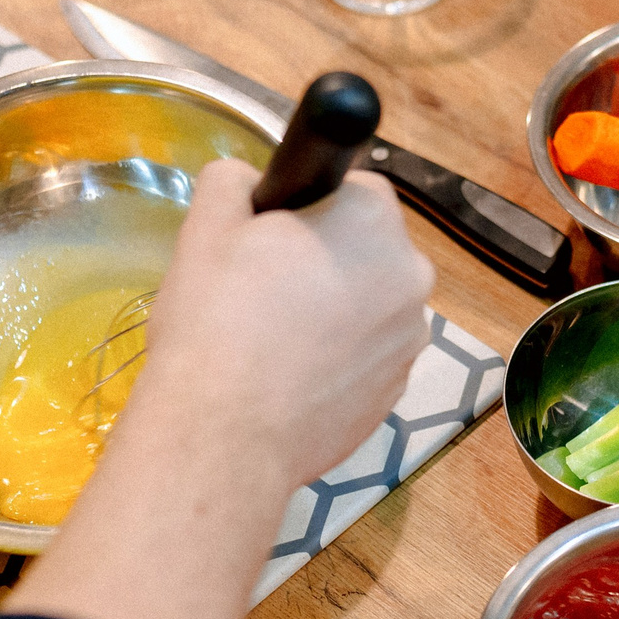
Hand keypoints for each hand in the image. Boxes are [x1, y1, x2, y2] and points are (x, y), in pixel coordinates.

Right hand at [135, 160, 436, 491]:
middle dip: (323, 260)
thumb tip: (249, 183)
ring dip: (333, 312)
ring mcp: (411, 341)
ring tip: (270, 344)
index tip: (266, 240)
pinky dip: (336, 362)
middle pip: (365, 250)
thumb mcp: (207, 226)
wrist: (227, 437)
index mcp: (373, 219)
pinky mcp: (397, 393)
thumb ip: (234, 181)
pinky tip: (288, 382)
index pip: (350, 189)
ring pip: (367, 306)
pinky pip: (366, 358)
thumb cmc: (218, 319)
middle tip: (258, 292)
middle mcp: (411, 275)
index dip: (304, 210)